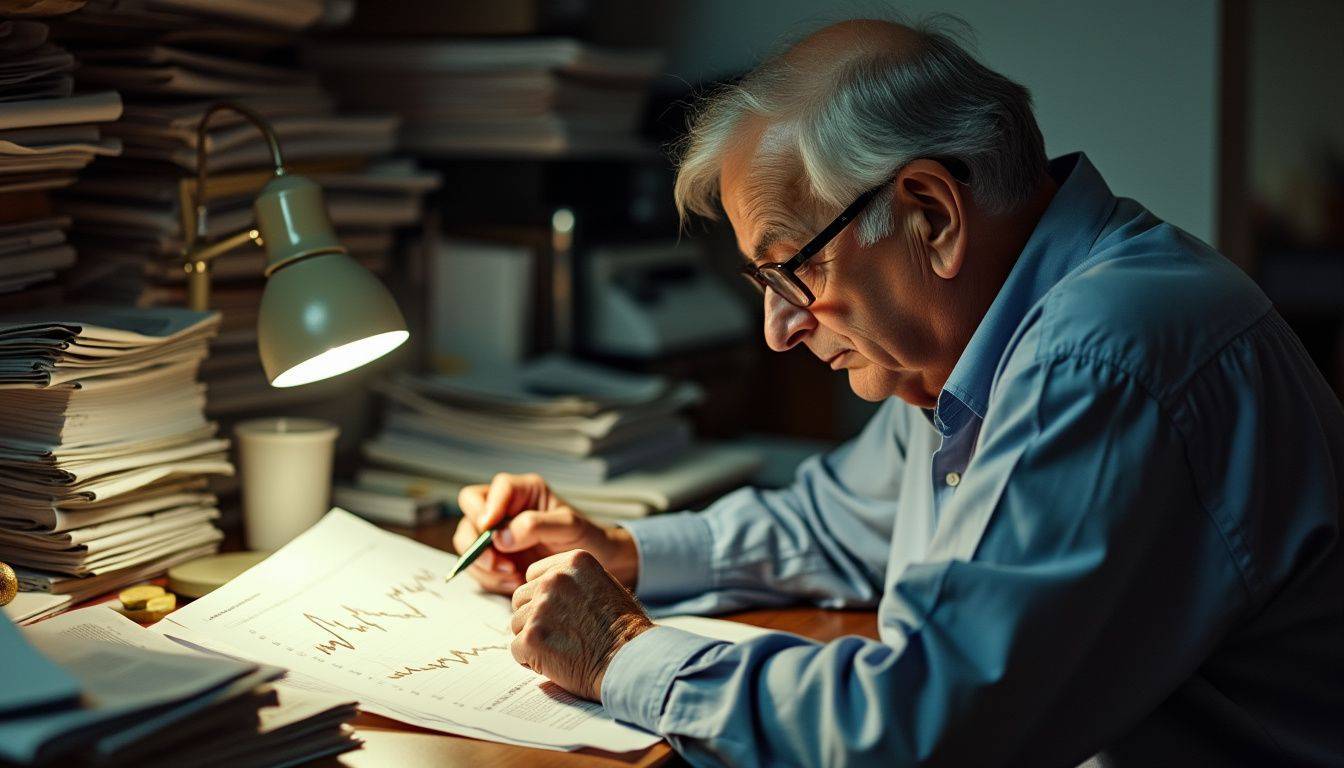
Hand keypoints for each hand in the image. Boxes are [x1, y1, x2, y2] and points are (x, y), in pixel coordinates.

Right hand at [451, 473, 637, 594]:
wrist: (595, 562)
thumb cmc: (586, 537)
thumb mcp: (569, 526)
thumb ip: (536, 525)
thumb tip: (500, 536)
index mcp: (524, 491)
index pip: (495, 489)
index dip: (487, 508)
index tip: (491, 531)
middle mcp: (506, 508)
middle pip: (470, 514)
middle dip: (476, 542)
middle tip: (497, 563)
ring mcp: (497, 533)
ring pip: (467, 543)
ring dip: (483, 564)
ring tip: (512, 577)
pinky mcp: (496, 556)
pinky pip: (477, 566)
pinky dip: (490, 578)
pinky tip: (513, 583)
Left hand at [510, 549, 652, 700]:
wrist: (629, 661)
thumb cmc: (621, 629)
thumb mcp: (601, 585)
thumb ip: (572, 580)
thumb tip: (543, 587)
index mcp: (573, 562)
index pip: (532, 575)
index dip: (543, 597)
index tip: (562, 612)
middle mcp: (554, 579)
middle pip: (520, 598)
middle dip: (535, 617)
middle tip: (563, 634)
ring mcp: (541, 608)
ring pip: (516, 624)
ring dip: (534, 638)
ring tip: (563, 647)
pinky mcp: (532, 637)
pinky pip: (517, 649)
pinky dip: (532, 660)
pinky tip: (556, 660)